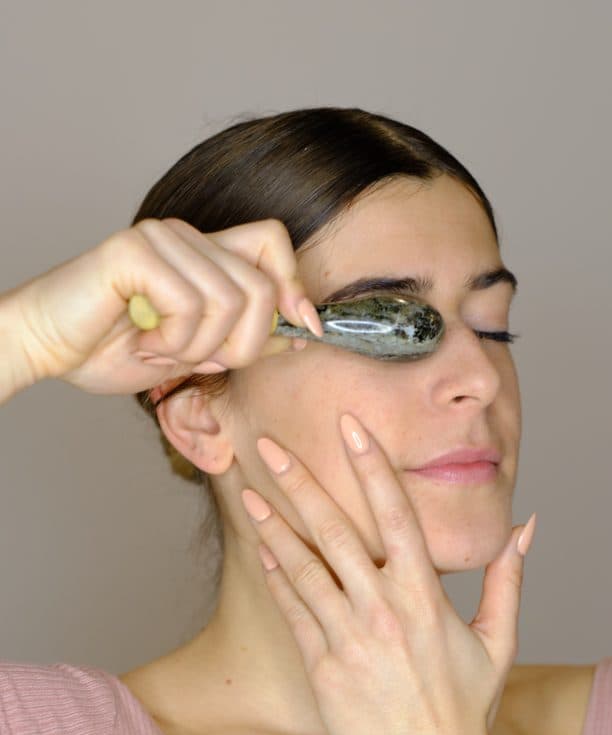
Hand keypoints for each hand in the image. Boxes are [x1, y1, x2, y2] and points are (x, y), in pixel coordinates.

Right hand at [2, 217, 320, 397]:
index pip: (273, 243)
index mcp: (204, 253)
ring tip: (161, 351)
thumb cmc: (110, 350)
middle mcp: (187, 237)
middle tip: (200, 361)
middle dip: (244, 345)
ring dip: (199, 349)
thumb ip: (242, 339)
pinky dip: (172, 341)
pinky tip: (145, 343)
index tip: (305, 330)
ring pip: (230, 302)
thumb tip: (300, 333)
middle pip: (262, 287)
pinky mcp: (135, 251)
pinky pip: (189, 305)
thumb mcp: (194, 354)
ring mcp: (161, 238)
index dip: (296, 287)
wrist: (46, 349)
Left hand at [240, 412, 536, 734]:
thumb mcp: (498, 639)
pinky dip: (277, 580)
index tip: (351, 425)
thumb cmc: (468, 707)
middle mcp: (383, 610)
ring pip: (304, 569)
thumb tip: (526, 525)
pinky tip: (262, 552)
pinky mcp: (324, 669)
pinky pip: (295, 614)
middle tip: (269, 444)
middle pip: (336, 531)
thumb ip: (507, 577)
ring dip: (274, 527)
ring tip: (249, 492)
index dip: (373, 465)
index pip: (397, 514)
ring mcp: (349, 639)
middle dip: (300, 482)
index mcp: (424, 597)